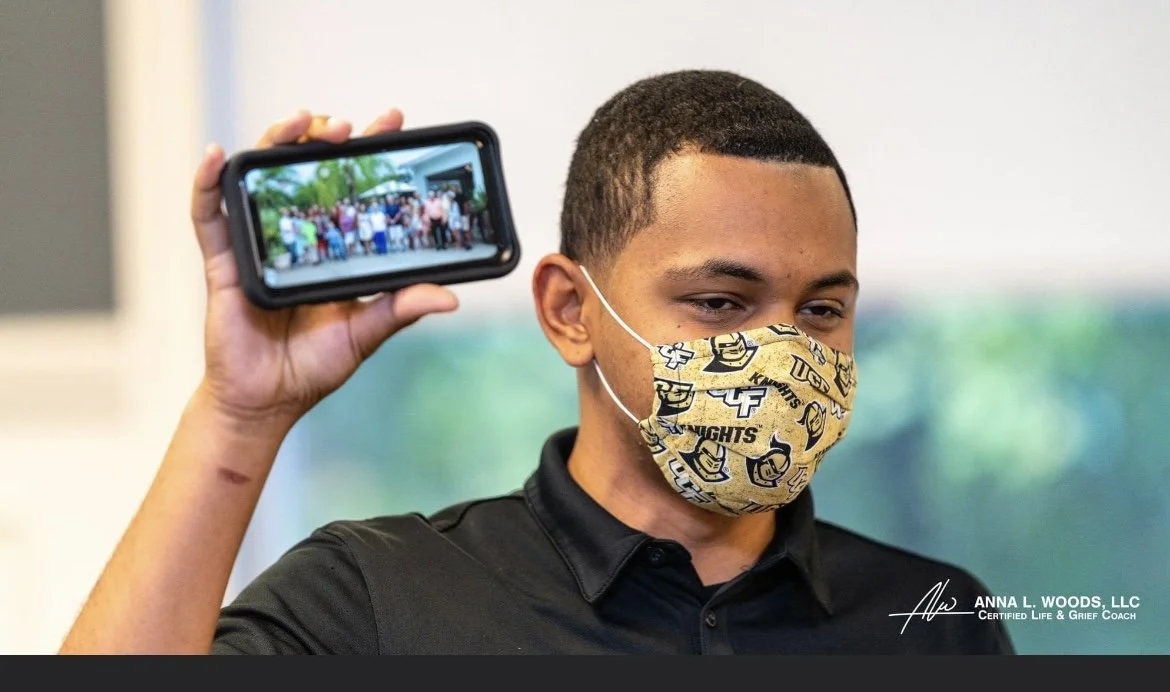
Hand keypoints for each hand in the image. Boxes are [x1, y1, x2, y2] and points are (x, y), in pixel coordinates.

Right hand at [191, 108, 458, 429]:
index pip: (348, 185)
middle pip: (302, 169)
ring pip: (257, 177)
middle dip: (323, 137)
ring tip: (299, 124)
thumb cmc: (311, 367)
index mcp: (327, 245)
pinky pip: (208, 215)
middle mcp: (290, 235)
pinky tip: (217, 156)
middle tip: (346, 126)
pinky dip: (207, 181)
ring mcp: (254, 244)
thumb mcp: (365, 332)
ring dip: (275, 142)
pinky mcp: (222, 262)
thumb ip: (400, 309)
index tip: (391, 122)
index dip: (365, 151)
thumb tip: (449, 297)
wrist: (265, 402)